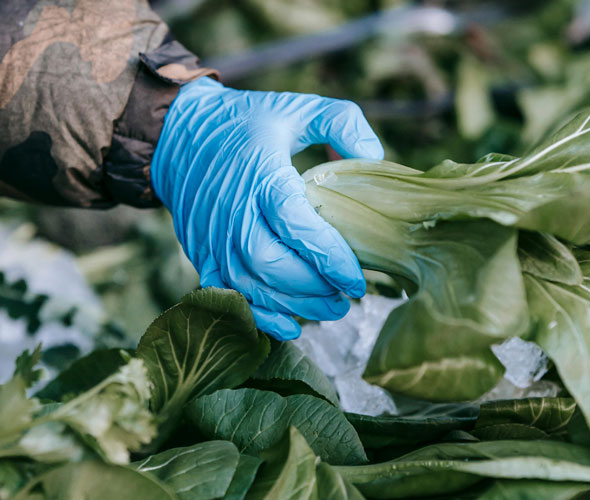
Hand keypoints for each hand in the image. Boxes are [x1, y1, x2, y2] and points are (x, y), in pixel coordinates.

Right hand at [150, 77, 383, 339]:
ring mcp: (213, 237)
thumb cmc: (248, 124)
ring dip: (292, 306)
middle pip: (271, 264)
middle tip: (346, 297)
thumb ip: (344, 124)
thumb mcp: (300, 108)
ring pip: (250, 286)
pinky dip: (258, 315)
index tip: (357, 278)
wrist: (180, 136)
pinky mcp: (202, 254)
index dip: (329, 257)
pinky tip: (289, 325)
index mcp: (262, 175)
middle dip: (313, 289)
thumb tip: (375, 158)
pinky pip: (228, 294)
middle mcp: (234, 211)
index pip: (296, 225)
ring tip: (329, 309)